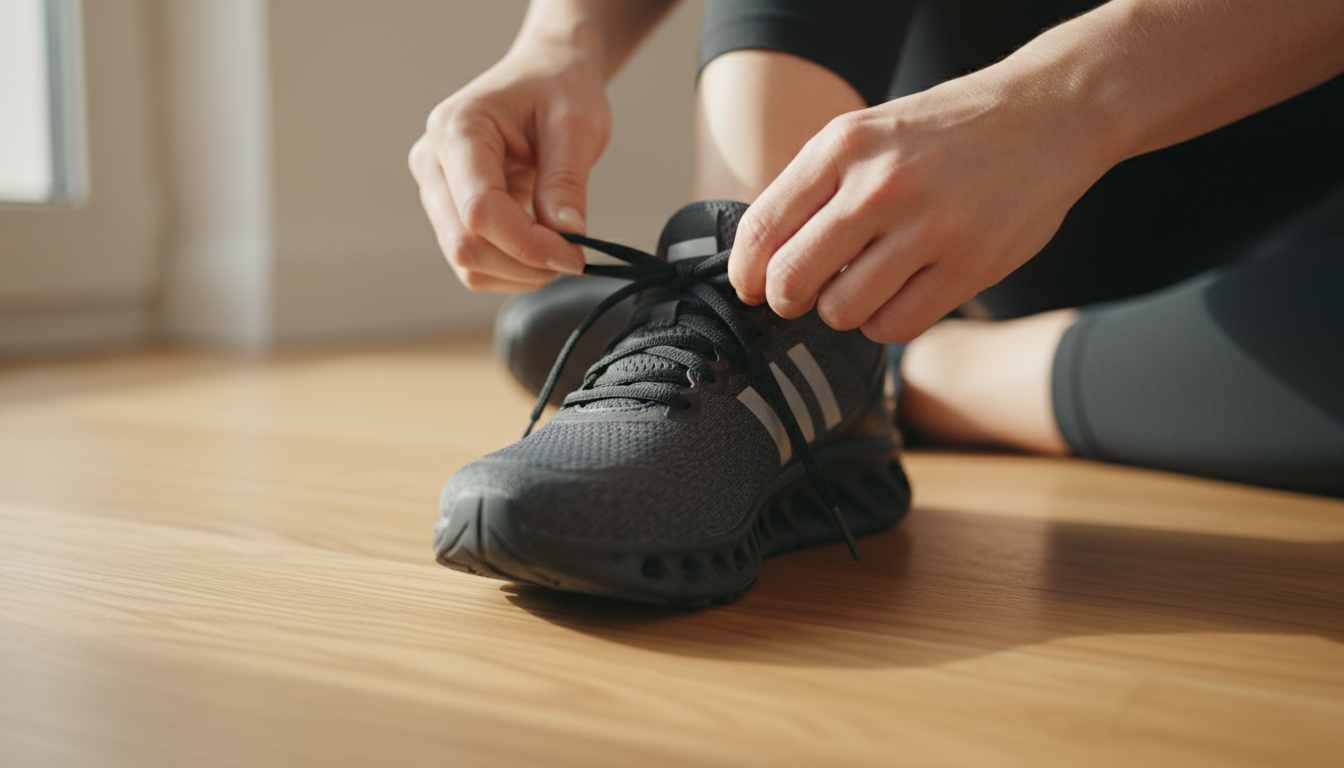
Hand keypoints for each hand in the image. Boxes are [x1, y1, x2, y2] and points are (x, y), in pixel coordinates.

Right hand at [409, 44, 610, 291]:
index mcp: (457, 128)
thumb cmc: (558, 88)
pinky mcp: (450, 211)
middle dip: (524, 264)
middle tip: (574, 258)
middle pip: (465, 242)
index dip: (528, 244)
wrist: (544, 74)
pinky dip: (512, 269)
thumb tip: (565, 234)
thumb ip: (566, 181)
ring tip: (561, 252)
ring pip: (467, 261)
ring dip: (519, 273)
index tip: (575, 255)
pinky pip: (474, 261)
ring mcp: (436, 190)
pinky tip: (542, 250)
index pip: (480, 208)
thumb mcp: (577, 125)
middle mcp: (433, 161)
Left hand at [728, 72, 1108, 341]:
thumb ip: (816, 188)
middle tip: (803, 296)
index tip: (751, 287)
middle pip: (793, 279)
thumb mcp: (869, 134)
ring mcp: (927, 227)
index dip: (747, 273)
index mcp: (843, 146)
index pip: (763, 228)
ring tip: (863, 286)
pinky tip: (897, 297)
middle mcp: (879, 185)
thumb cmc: (946, 132)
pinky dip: (884, 323)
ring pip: (841, 311)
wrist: (1049, 113)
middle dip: (787, 300)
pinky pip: (894, 326)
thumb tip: (763, 259)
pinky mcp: (969, 265)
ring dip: (842, 311)